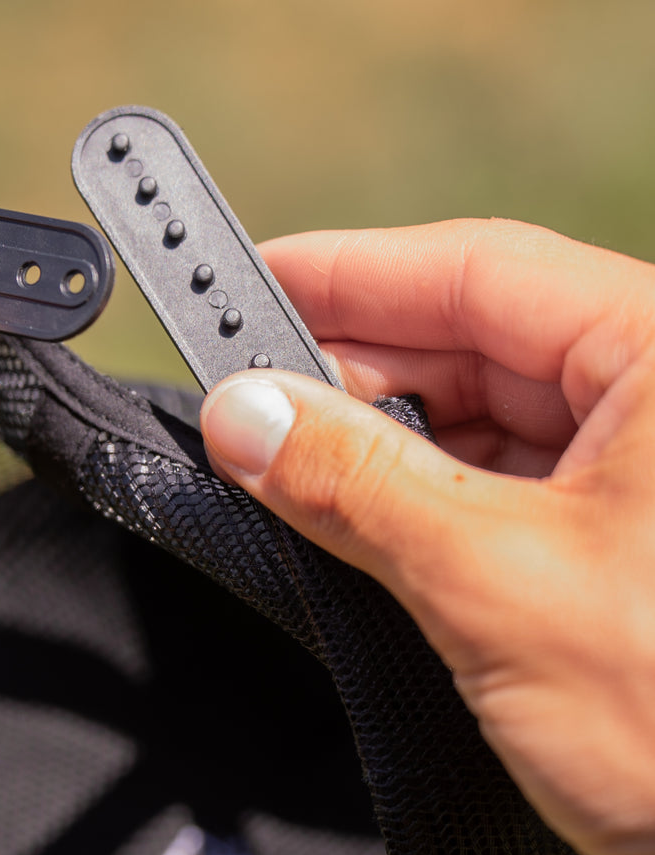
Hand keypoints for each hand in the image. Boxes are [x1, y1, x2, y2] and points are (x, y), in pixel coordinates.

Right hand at [199, 219, 654, 854]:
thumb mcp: (490, 581)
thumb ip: (353, 484)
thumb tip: (239, 413)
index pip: (481, 273)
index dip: (350, 273)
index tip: (242, 281)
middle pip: (477, 343)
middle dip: (351, 372)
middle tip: (239, 402)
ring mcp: (643, 477)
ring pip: (482, 420)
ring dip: (377, 444)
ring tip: (278, 468)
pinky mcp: (620, 548)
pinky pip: (498, 489)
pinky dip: (416, 501)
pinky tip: (347, 521)